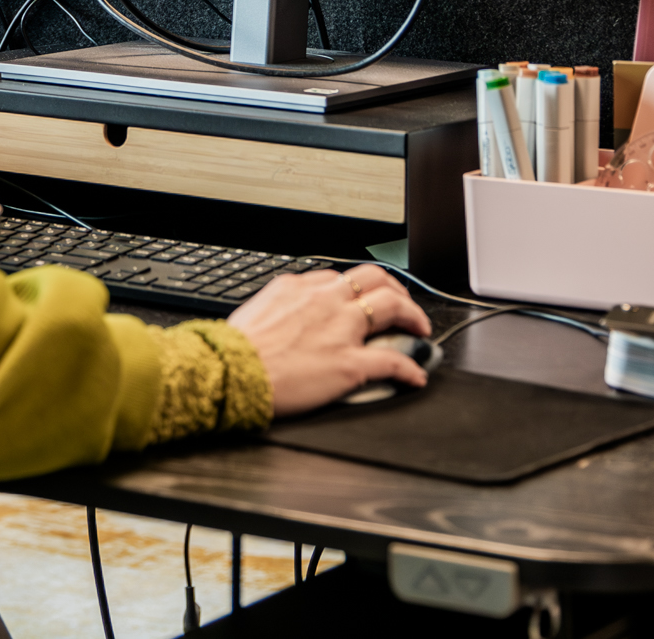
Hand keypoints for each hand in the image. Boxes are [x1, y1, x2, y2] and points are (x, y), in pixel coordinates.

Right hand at [226, 265, 432, 415]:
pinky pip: (393, 360)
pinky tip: (415, 375)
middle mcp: (325, 301)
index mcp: (299, 287)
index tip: (361, 298)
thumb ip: (282, 305)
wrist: (233, 371)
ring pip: (392, 307)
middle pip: (375, 278)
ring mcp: (341, 330)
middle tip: (402, 303)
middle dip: (395, 288)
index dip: (357, 288)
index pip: (339, 277)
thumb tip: (289, 311)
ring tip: (420, 329)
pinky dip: (411, 368)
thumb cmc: (238, 349)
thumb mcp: (257, 309)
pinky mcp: (350, 363)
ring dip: (413, 317)